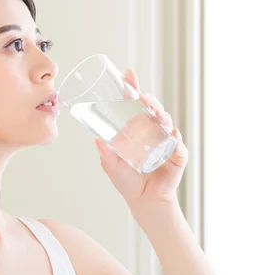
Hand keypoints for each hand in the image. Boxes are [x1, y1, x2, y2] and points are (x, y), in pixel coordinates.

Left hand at [95, 68, 188, 217]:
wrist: (144, 202)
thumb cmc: (128, 183)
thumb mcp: (113, 166)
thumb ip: (106, 155)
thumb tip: (97, 141)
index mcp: (137, 130)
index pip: (135, 105)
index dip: (133, 89)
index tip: (128, 73)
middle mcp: (152, 132)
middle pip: (153, 110)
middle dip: (150, 100)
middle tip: (143, 96)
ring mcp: (166, 142)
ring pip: (166, 122)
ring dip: (162, 115)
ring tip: (156, 113)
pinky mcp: (177, 156)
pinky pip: (178, 145)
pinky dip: (175, 138)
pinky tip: (172, 134)